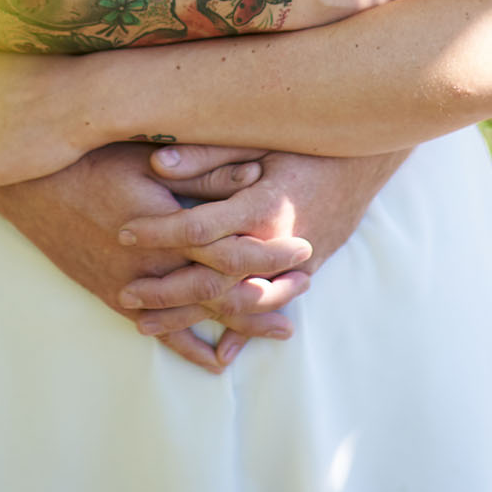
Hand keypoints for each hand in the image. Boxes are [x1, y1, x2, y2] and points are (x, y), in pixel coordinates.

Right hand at [0, 143, 311, 373]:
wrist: (29, 188)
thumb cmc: (91, 159)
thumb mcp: (148, 156)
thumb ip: (202, 170)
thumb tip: (255, 176)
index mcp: (163, 225)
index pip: (229, 247)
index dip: (269, 250)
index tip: (304, 246)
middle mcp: (150, 264)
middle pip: (221, 287)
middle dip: (269, 289)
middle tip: (307, 286)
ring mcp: (130, 287)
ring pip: (196, 314)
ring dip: (242, 322)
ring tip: (283, 325)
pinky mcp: (113, 297)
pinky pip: (158, 331)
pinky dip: (189, 347)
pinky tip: (219, 360)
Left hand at [115, 146, 408, 328]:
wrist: (368, 158)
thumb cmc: (307, 139)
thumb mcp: (257, 137)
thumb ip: (208, 154)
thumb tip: (156, 162)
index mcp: (262, 207)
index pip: (198, 229)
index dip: (158, 232)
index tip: (123, 232)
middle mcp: (278, 243)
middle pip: (212, 278)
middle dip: (165, 289)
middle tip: (124, 294)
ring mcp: (295, 265)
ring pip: (236, 304)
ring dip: (192, 317)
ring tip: (147, 325)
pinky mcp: (306, 272)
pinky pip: (270, 308)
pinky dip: (244, 333)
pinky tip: (219, 355)